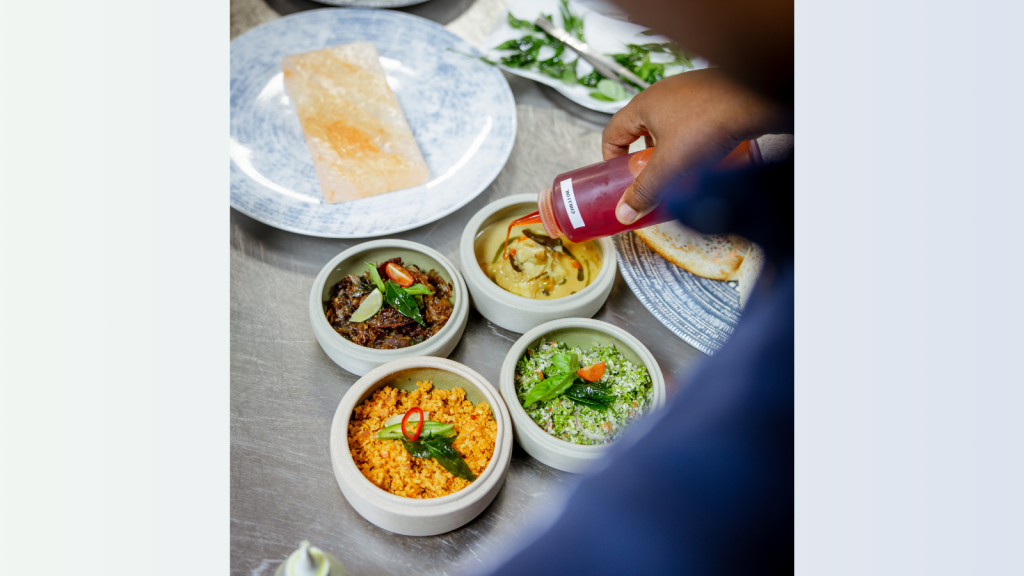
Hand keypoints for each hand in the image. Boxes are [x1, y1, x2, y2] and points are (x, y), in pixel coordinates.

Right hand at [602, 68, 789, 223]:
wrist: (755, 100)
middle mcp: (663, 94)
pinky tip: (705, 157)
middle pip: (640, 131)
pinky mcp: (711, 96)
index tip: (620, 178)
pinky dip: (691, 141)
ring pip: (667, 127)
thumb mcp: (670, 165)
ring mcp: (688, 93)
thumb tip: (625, 213)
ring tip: (681, 171)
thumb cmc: (709, 122)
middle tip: (653, 179)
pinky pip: (691, 122)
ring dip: (669, 151)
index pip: (612, 132)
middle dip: (644, 159)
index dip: (611, 159)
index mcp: (643, 104)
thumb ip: (645, 190)